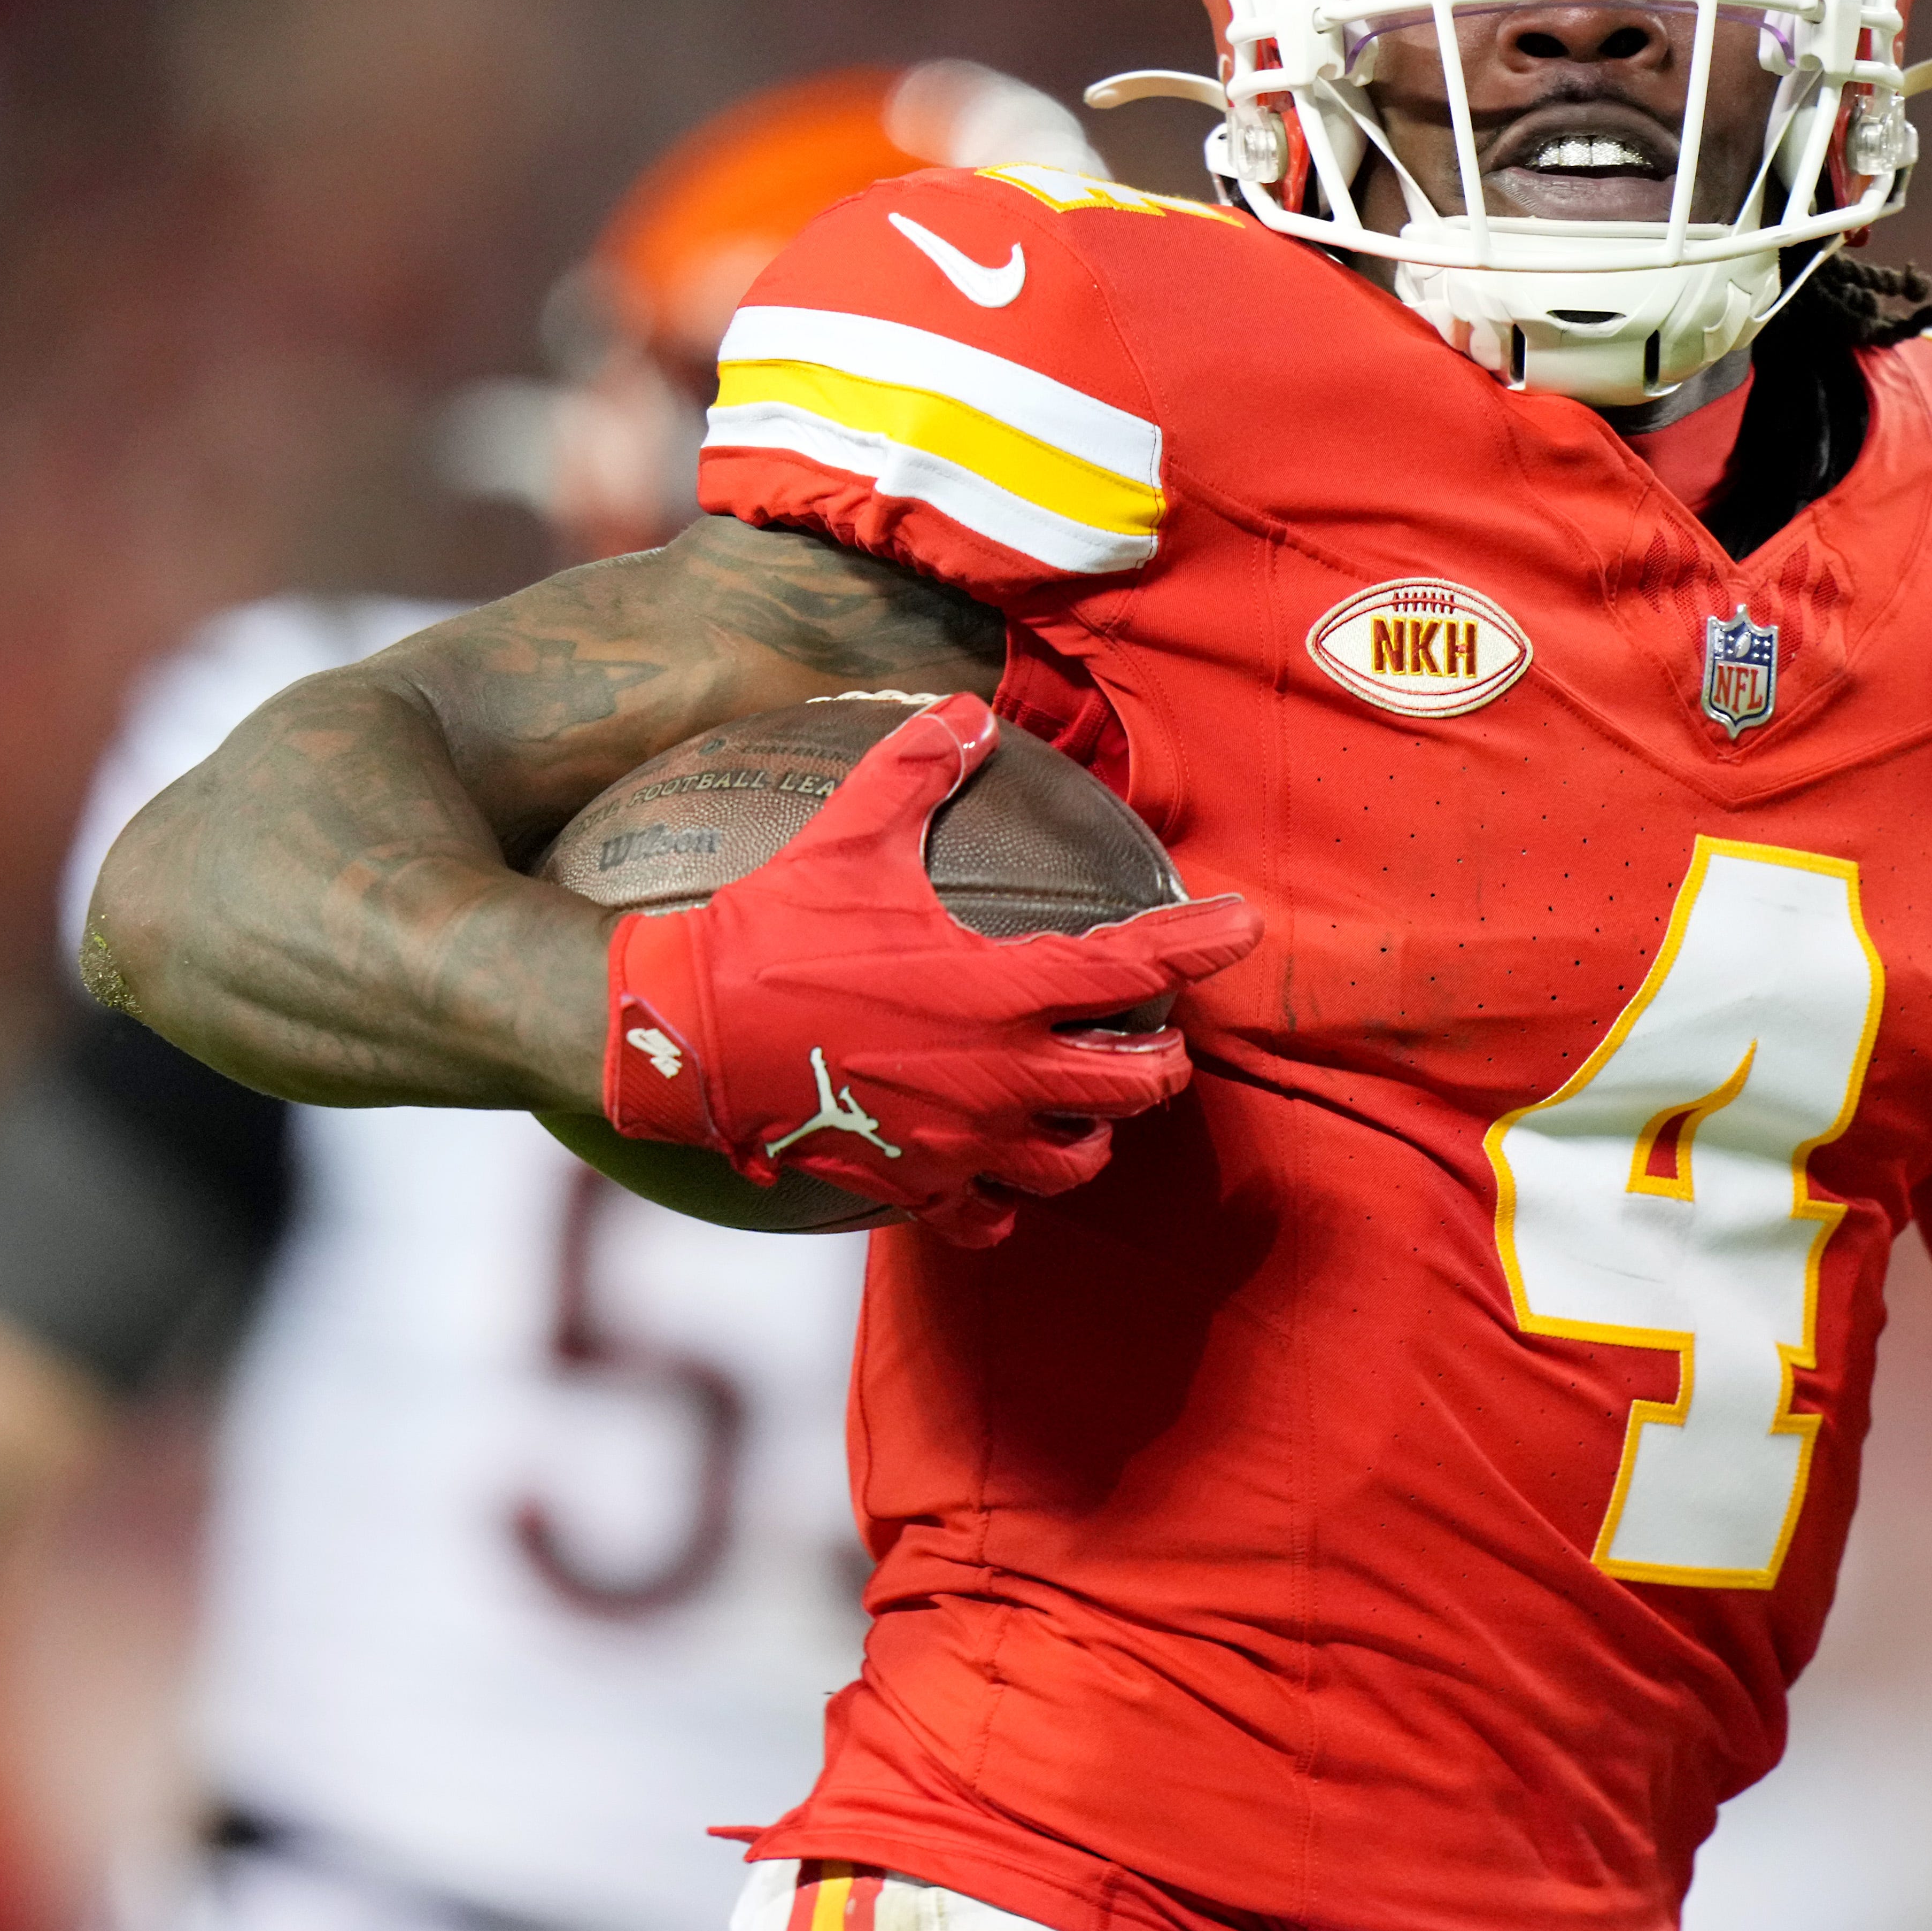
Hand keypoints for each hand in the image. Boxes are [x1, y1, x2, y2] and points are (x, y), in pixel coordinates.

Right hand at [601, 695, 1259, 1246]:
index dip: (1199, 942)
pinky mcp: (913, 1184)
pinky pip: (988, 1219)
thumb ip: (915, 768)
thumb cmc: (773, 933)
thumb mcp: (848, 834)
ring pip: (1076, 1162)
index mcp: (999, 991)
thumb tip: (962, 712)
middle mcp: (997, 1077)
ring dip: (1096, 1132)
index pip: (1133, 968)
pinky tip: (999, 1176)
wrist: (690, 1035)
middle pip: (1133, 1085)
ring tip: (1091, 1108)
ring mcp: (959, 1143)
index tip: (1242, 926)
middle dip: (1162, 1059)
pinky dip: (1005, 1202)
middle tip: (1158, 1038)